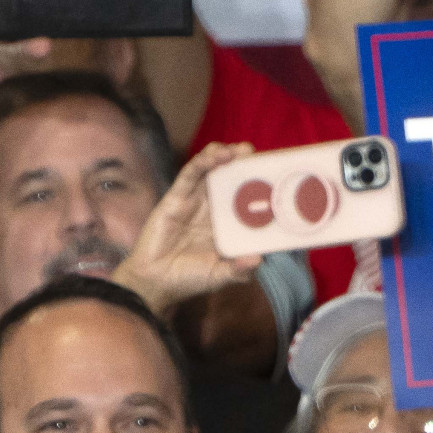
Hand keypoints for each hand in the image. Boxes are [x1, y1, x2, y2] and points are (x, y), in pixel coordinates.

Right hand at [112, 142, 262, 313]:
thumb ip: (238, 271)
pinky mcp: (176, 198)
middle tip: (259, 155)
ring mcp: (195, 201)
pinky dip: (203, 162)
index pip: (247, 199)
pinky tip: (217, 156)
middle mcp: (213, 209)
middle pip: (232, 178)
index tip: (277, 175)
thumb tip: (258, 259)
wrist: (155, 282)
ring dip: (226, 156)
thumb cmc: (188, 279)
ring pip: (212, 170)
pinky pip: (190, 175)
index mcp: (228, 224)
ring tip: (242, 150)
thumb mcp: (219, 276)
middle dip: (245, 164)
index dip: (260, 185)